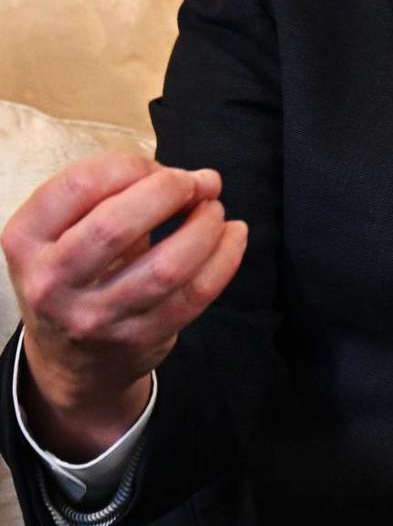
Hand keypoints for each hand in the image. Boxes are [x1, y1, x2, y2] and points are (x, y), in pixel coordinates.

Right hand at [1, 153, 246, 458]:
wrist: (70, 360)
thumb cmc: (75, 273)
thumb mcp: (64, 232)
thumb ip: (118, 195)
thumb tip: (203, 179)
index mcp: (26, 239)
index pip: (79, 185)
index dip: (131, 165)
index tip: (157, 168)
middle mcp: (52, 282)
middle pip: (116, 225)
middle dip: (169, 191)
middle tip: (196, 184)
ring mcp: (95, 317)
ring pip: (166, 266)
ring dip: (205, 226)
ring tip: (214, 210)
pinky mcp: (139, 338)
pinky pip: (195, 294)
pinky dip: (226, 257)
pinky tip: (233, 235)